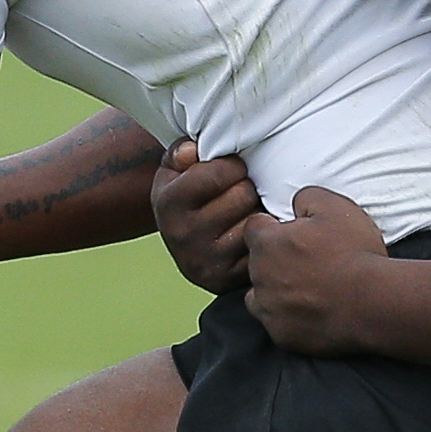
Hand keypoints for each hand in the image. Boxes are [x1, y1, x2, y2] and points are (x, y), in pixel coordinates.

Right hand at [150, 140, 263, 293]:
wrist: (182, 242)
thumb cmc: (185, 196)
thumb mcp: (174, 169)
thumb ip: (182, 152)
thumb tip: (193, 151)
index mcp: (169, 204)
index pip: (219, 173)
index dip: (233, 165)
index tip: (231, 169)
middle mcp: (183, 236)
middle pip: (242, 195)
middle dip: (246, 187)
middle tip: (239, 191)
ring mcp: (204, 261)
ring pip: (255, 222)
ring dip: (257, 212)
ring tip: (245, 211)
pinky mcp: (225, 280)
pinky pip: (261, 249)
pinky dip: (262, 239)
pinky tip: (249, 233)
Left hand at [242, 187, 387, 356]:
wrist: (373, 302)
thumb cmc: (354, 253)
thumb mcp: (334, 206)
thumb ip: (305, 197)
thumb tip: (294, 204)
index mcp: (268, 243)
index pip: (253, 227)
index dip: (272, 226)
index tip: (291, 232)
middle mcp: (260, 276)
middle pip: (257, 262)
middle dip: (275, 258)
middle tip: (308, 260)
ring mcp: (269, 309)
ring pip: (260, 295)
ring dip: (276, 289)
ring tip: (307, 287)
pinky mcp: (282, 335)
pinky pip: (277, 323)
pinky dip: (289, 317)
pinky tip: (312, 310)